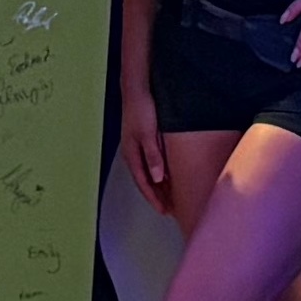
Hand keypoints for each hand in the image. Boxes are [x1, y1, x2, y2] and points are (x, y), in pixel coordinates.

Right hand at [121, 79, 170, 204]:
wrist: (136, 89)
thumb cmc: (142, 110)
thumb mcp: (148, 134)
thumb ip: (153, 157)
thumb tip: (158, 179)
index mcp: (131, 154)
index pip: (143, 183)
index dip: (153, 198)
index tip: (164, 211)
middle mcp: (132, 153)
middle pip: (144, 181)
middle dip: (155, 196)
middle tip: (169, 210)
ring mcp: (136, 146)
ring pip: (147, 172)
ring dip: (157, 186)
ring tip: (169, 197)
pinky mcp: (143, 139)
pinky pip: (150, 162)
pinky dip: (158, 173)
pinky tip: (167, 175)